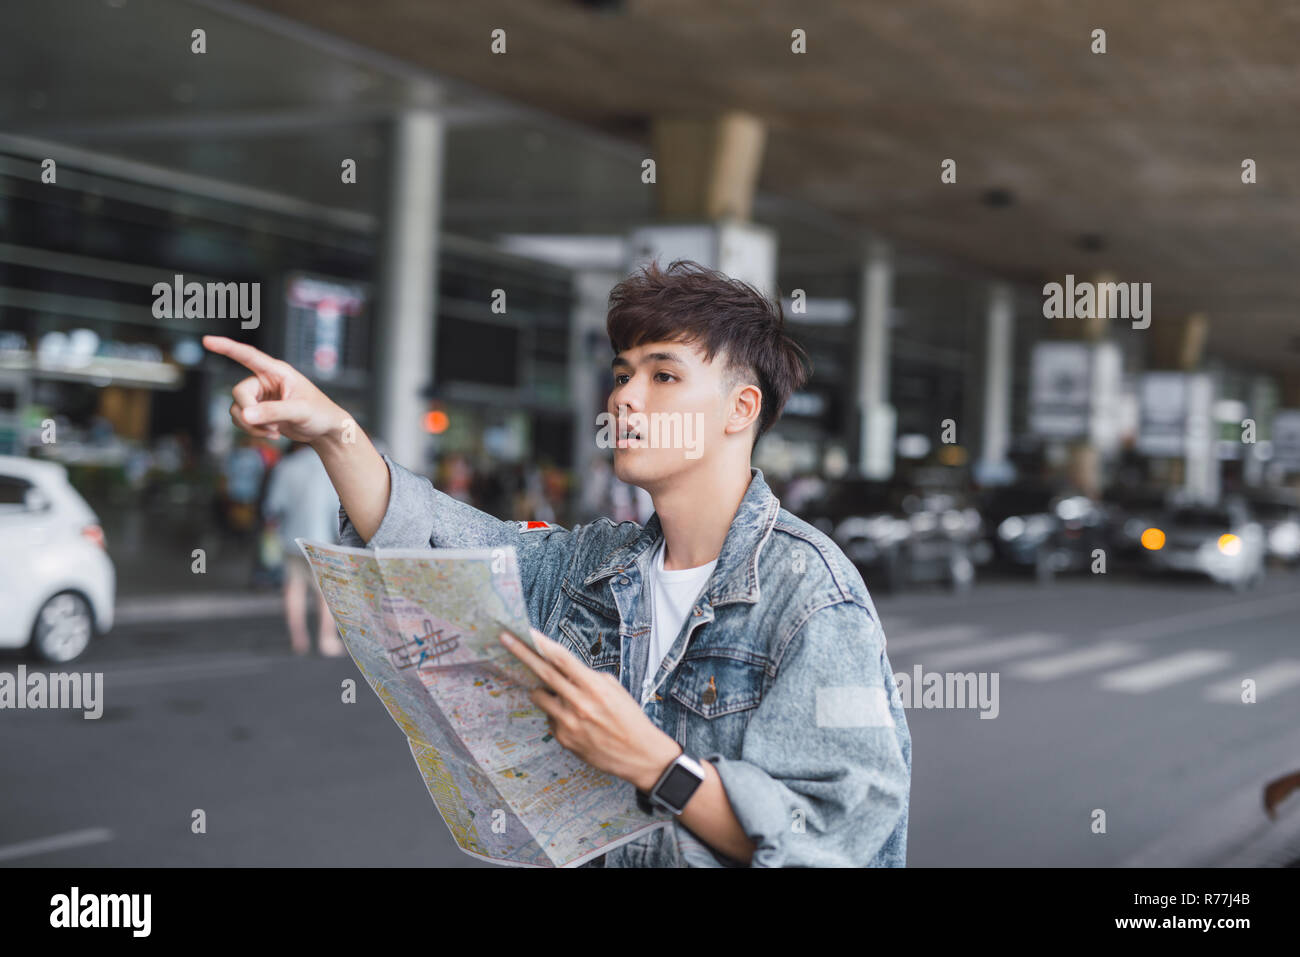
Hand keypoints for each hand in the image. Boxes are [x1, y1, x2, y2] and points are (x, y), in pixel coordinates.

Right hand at [202, 336, 347, 443]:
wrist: (325, 430)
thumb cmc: (319, 413)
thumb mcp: (299, 411)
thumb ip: (272, 412)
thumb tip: (245, 415)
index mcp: (277, 371)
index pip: (248, 356)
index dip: (227, 348)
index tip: (207, 341)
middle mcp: (265, 381)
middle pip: (239, 392)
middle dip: (250, 413)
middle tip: (270, 427)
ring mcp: (260, 397)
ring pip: (237, 409)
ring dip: (251, 425)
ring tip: (274, 432)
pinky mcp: (259, 411)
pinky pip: (242, 419)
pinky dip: (253, 430)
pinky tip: (273, 434)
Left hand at [501, 627, 681, 790]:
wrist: (639, 754)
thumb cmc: (629, 719)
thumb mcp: (615, 689)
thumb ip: (588, 678)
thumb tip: (565, 670)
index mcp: (594, 687)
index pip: (564, 659)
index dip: (545, 644)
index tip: (529, 633)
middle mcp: (578, 703)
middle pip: (543, 673)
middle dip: (522, 653)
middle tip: (505, 639)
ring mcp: (568, 723)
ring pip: (538, 696)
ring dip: (543, 690)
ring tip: (562, 696)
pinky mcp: (563, 738)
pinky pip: (549, 718)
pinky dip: (557, 714)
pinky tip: (577, 721)